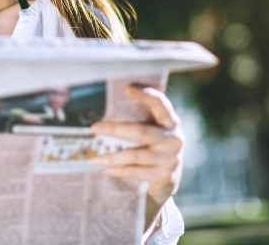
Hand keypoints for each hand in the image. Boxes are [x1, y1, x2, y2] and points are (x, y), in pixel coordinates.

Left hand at [91, 85, 183, 217]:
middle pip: (141, 131)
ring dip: (114, 156)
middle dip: (115, 129)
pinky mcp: (165, 175)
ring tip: (95, 158)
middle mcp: (173, 138)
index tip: (127, 88)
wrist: (168, 179)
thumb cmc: (154, 149)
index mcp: (170, 122)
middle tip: (95, 128)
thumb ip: (141, 122)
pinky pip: (138, 172)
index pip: (160, 104)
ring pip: (137, 154)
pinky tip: (108, 169)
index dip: (146, 95)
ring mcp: (170, 158)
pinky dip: (121, 170)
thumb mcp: (154, 133)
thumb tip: (106, 112)